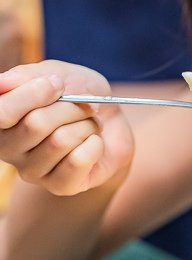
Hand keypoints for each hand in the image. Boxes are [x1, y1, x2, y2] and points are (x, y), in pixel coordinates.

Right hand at [0, 61, 133, 195]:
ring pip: (60, 141)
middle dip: (70, 107)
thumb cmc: (77, 93)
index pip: (2, 112)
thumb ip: (23, 77)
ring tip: (90, 124)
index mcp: (1, 119)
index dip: (33, 93)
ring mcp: (32, 171)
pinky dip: (95, 144)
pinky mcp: (59, 186)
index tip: (57, 83)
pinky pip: (78, 161)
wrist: (112, 118)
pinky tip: (94, 143)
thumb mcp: (53, 73)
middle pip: (36, 124)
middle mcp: (8, 148)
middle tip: (84, 105)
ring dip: (86, 125)